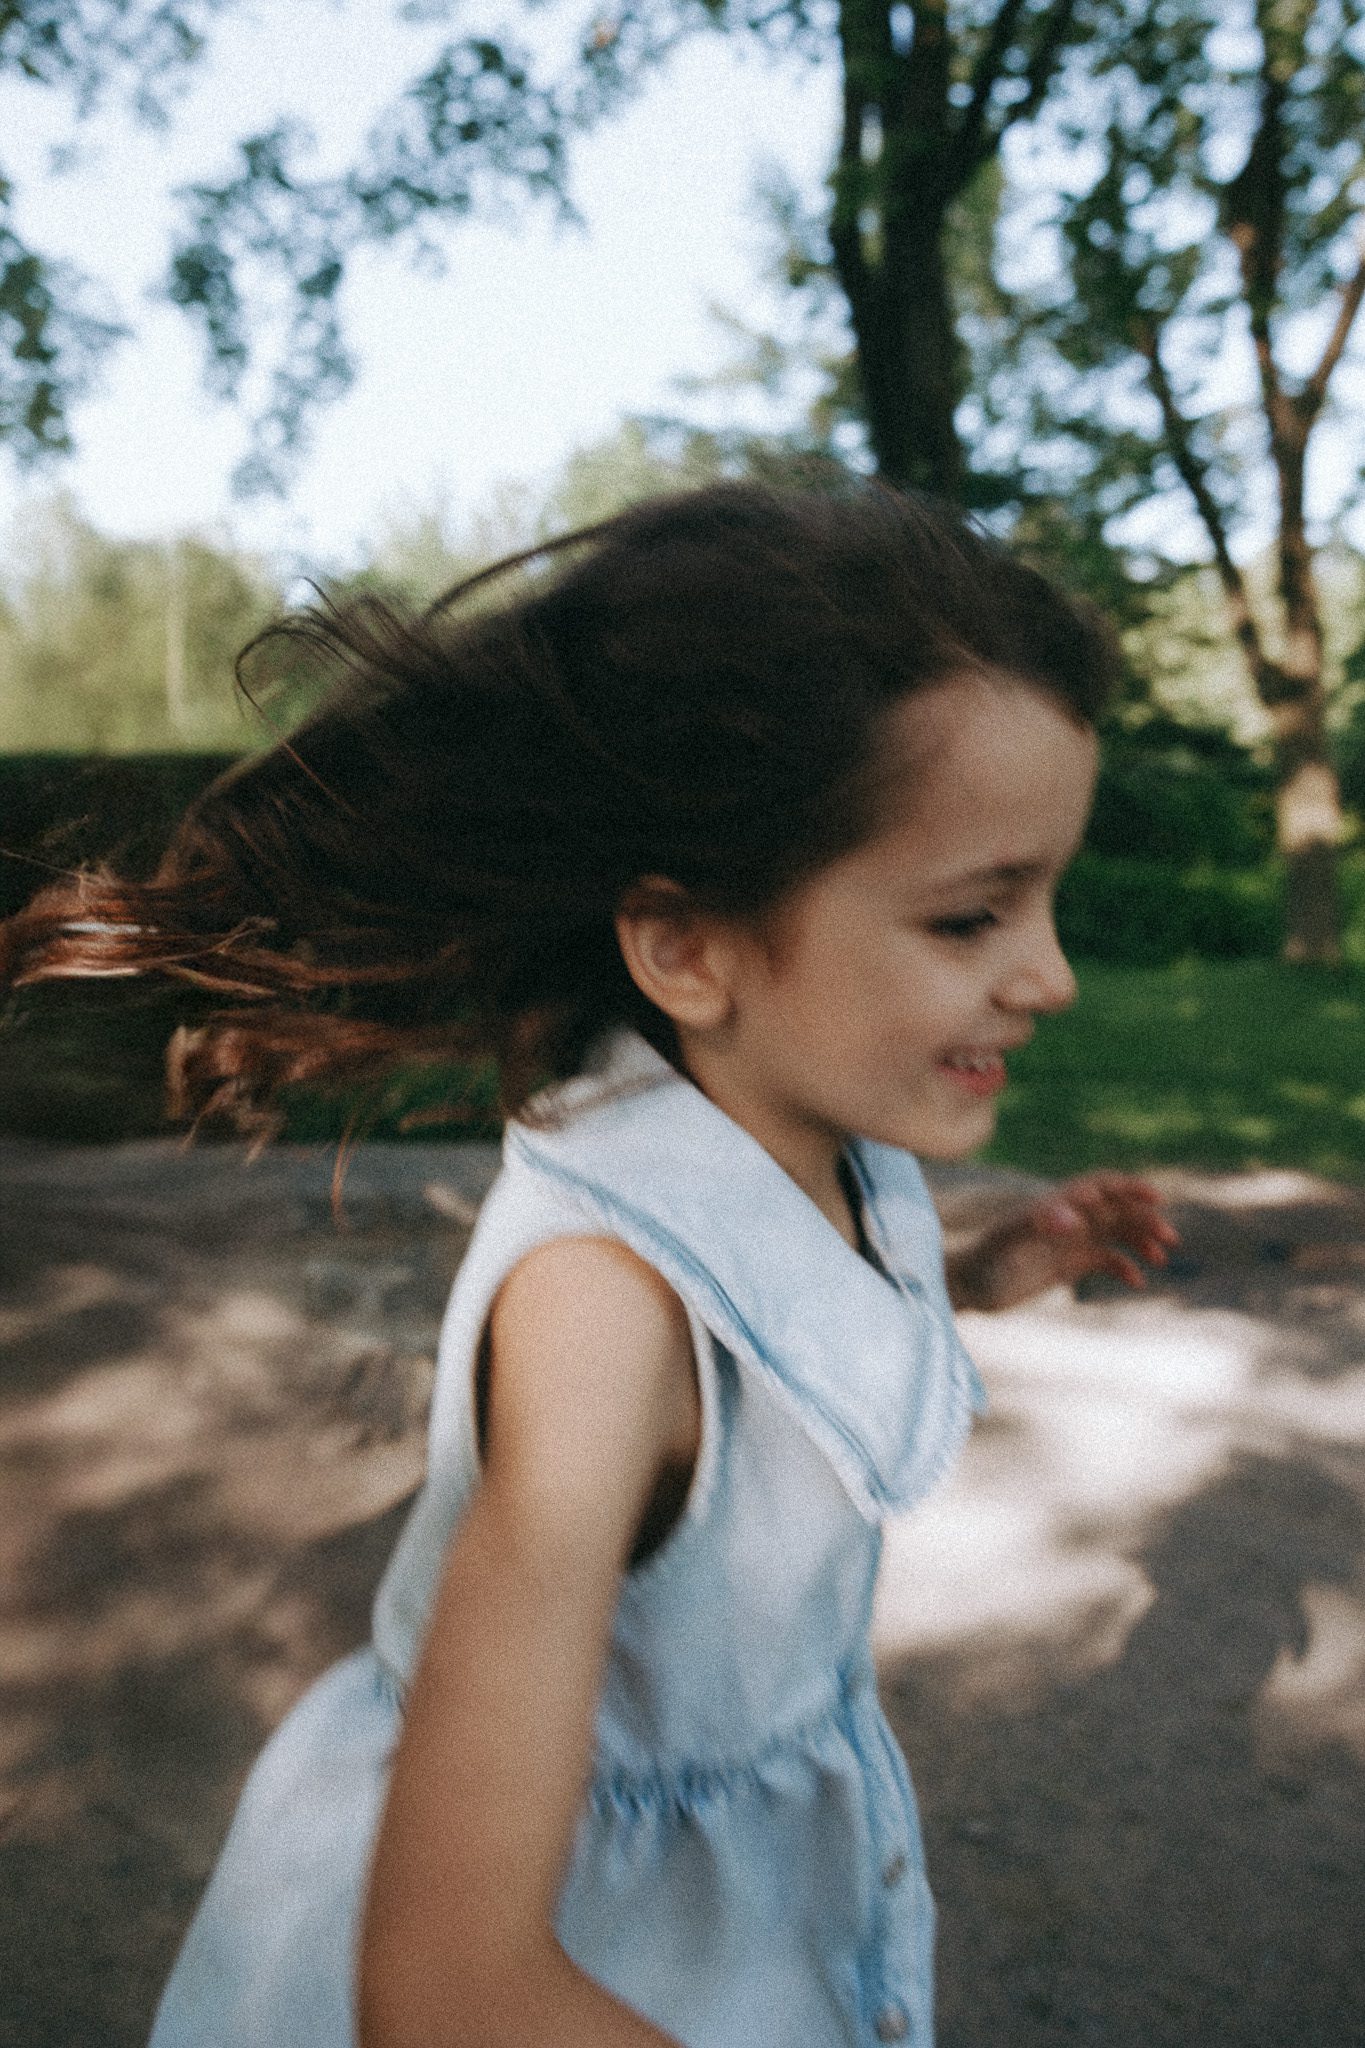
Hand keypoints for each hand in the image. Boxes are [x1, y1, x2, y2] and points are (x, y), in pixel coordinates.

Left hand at [946, 1172, 1179, 1313]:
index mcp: (1056, 1205)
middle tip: (1169, 1238)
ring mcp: (1069, 1242)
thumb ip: (1040, 1224)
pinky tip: (1136, 1282)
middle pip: (1116, 1210)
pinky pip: (1106, 1260)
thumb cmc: (984, 1260)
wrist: (967, 1287)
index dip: (1128, 1187)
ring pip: (1117, 1234)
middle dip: (1144, 1219)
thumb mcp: (1010, 1241)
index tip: (1156, 1198)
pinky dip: (1125, 1267)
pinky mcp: (1068, 1265)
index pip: (1100, 1185)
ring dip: (1141, 1241)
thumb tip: (1078, 1216)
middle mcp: (1067, 1219)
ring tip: (1160, 1258)